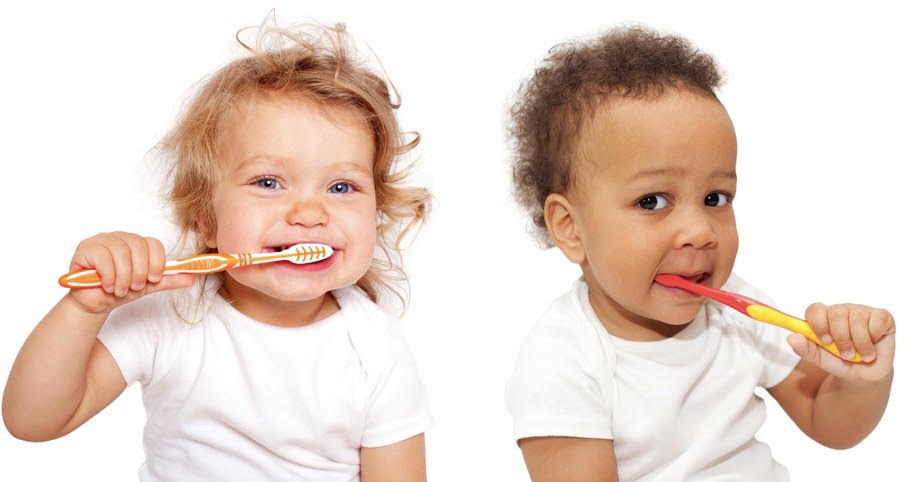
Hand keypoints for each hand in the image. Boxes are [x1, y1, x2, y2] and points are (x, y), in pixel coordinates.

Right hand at [66, 232, 193, 314]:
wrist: (94, 302)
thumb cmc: (119, 290)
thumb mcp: (147, 286)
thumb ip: (168, 280)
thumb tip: (191, 278)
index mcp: (137, 244)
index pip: (154, 243)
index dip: (157, 262)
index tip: (153, 279)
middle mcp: (121, 238)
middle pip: (138, 246)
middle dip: (140, 272)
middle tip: (135, 288)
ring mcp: (103, 240)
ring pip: (121, 252)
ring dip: (124, 277)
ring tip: (120, 290)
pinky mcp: (86, 247)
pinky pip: (102, 257)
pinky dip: (108, 275)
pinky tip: (107, 285)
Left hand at [787, 303, 894, 380]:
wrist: (865, 375)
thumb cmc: (840, 363)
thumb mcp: (821, 360)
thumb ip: (806, 349)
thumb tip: (791, 337)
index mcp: (823, 318)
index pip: (815, 309)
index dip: (819, 324)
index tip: (825, 341)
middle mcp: (841, 311)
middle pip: (836, 313)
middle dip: (841, 338)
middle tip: (845, 355)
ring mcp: (861, 312)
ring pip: (857, 318)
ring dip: (859, 342)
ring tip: (861, 356)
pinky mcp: (882, 317)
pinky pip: (878, 320)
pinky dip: (875, 336)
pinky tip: (873, 346)